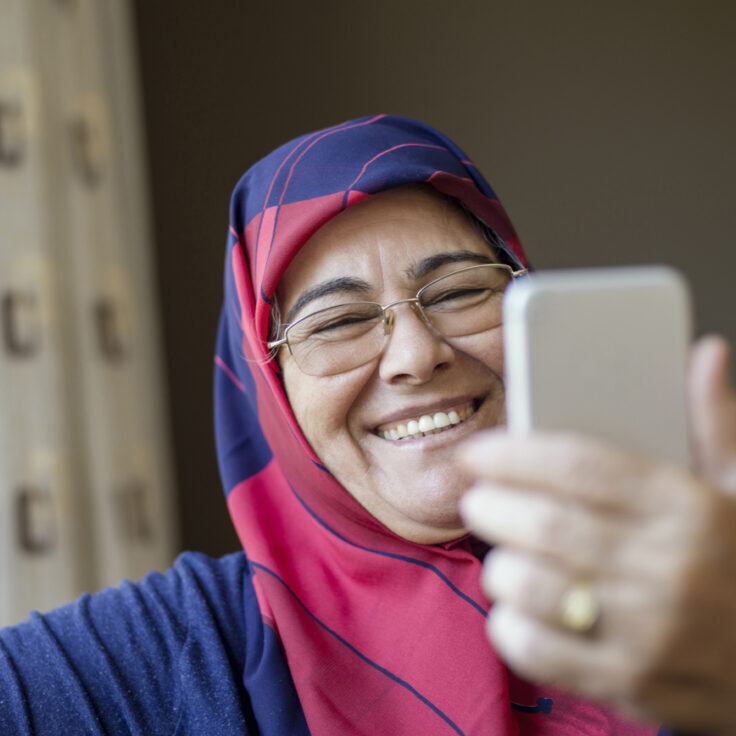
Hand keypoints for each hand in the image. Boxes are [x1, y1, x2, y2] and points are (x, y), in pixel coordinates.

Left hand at [458, 336, 735, 732]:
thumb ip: (714, 423)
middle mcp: (667, 568)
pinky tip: (516, 606)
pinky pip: (536, 649)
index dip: (513, 453)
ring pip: (530, 585)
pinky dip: (509, 623)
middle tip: (477, 498)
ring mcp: (647, 631)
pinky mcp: (628, 682)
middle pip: (543, 523)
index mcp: (689, 507)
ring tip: (502, 549)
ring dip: (498, 563)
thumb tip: (704, 353)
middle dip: (489, 505)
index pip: (579, 465)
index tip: (477, 452)